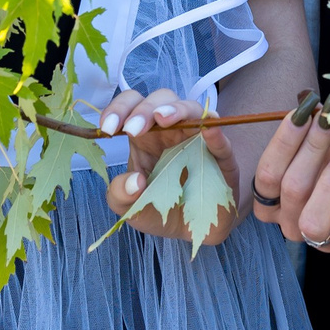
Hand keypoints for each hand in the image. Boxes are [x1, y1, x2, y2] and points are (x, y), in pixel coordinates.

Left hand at [106, 89, 243, 245]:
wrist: (193, 230)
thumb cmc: (160, 211)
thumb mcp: (130, 208)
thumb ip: (120, 195)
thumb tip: (135, 181)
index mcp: (145, 137)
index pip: (131, 107)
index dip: (118, 110)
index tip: (107, 129)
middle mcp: (172, 131)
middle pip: (162, 99)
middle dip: (146, 108)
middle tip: (133, 128)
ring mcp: (199, 140)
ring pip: (192, 109)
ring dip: (178, 109)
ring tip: (164, 118)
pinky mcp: (222, 158)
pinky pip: (222, 139)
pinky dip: (215, 131)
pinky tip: (208, 130)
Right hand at [250, 93, 329, 259]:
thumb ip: (314, 124)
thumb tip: (306, 99)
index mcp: (275, 197)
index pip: (267, 175)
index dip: (284, 141)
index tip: (306, 110)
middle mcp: (291, 221)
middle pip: (290, 190)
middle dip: (312, 149)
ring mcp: (319, 240)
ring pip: (312, 222)